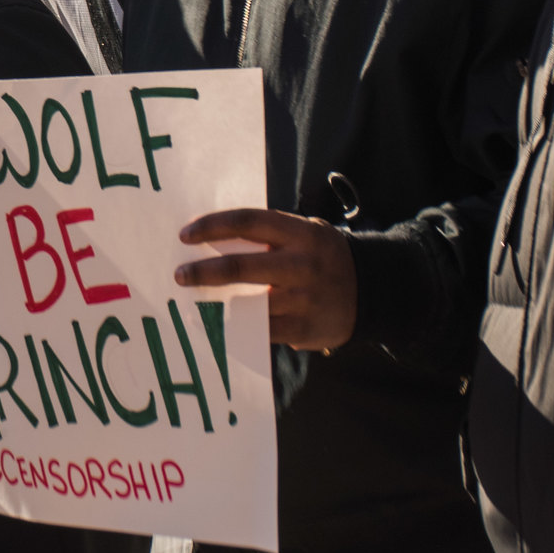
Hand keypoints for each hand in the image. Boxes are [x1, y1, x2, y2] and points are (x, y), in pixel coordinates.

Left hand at [175, 208, 356, 351]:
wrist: (373, 290)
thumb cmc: (323, 256)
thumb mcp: (305, 233)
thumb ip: (268, 235)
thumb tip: (213, 238)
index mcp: (299, 233)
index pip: (248, 222)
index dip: (213, 227)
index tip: (185, 235)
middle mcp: (301, 264)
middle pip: (242, 266)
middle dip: (203, 271)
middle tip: (179, 275)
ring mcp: (303, 299)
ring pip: (248, 303)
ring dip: (214, 305)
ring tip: (191, 304)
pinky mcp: (303, 328)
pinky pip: (261, 330)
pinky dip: (236, 328)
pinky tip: (216, 326)